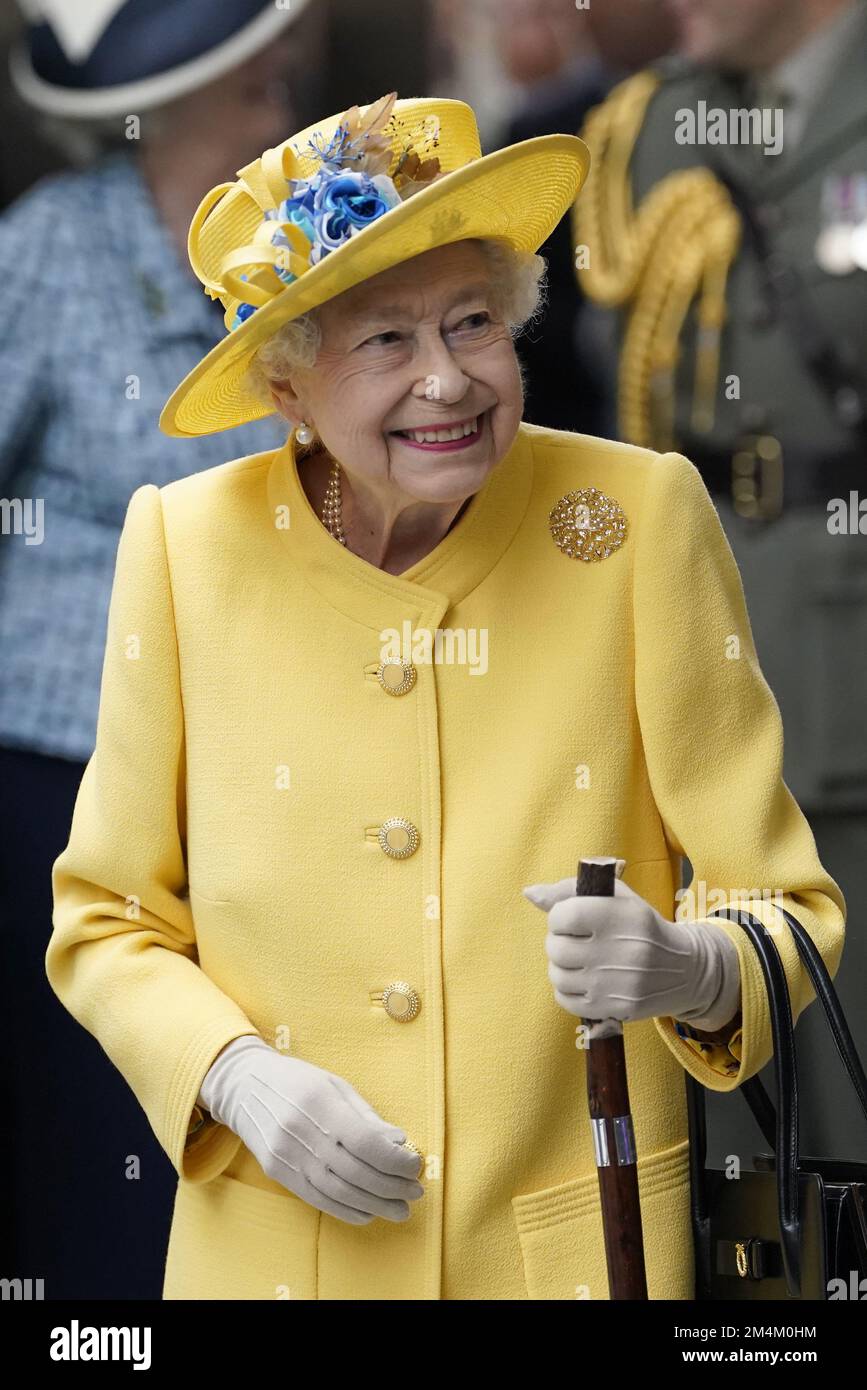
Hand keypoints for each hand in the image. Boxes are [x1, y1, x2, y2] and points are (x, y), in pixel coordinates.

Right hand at [198, 1036, 423, 1224]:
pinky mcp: (278, 1172)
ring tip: (400, 1209)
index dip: (394, 1159)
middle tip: (415, 1192)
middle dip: (391, 1187)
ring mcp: (286, 1155)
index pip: (364, 1141)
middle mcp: (300, 1131)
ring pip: (337, 1191)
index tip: (414, 1166)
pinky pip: (316, 1198)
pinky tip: (368, 1212)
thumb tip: (399, 1142)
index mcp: (319, 1102)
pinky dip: (346, 1210)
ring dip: (374, 1205)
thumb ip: (366, 1116)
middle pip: (354, 1171)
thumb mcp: (335, 1086)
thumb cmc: (298, 1081)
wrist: (243, 1086)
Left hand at [522, 866, 740, 1027]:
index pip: (563, 915)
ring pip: (558, 976)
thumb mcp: (617, 898)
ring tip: (580, 962)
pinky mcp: (614, 1008)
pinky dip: (568, 991)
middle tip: (575, 942)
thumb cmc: (642, 927)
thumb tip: (530, 893)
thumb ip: (570, 891)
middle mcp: (620, 950)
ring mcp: (616, 983)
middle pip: (556, 948)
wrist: (685, 970)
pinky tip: (585, 980)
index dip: (559, 917)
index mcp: (620, 915)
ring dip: (561, 968)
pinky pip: (566, 1001)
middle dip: (559, 943)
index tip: (570, 919)